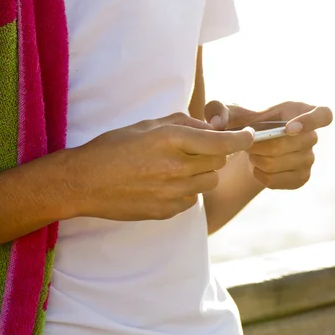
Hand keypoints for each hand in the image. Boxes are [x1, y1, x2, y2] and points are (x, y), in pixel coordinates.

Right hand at [68, 112, 254, 219]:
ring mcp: (173, 192)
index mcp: (171, 140)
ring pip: (209, 181)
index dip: (242, 139)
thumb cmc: (115, 147)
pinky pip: (193, 199)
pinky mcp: (168, 211)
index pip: (222, 142)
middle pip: (219, 161)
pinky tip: (165, 184)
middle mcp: (176, 167)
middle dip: (215, 153)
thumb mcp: (149, 125)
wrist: (85, 182)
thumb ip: (184, 123)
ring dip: (201, 172)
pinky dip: (188, 190)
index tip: (249, 136)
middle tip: (197, 149)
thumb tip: (212, 127)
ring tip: (176, 167)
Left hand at [204, 101, 332, 189]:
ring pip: (278, 163)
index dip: (311, 122)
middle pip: (289, 145)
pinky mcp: (302, 178)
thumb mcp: (229, 112)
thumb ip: (217, 110)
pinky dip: (260, 175)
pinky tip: (257, 167)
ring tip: (253, 153)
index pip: (324, 115)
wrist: (251, 149)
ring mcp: (309, 160)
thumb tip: (217, 124)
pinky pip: (276, 180)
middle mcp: (312, 137)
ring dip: (257, 159)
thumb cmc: (244, 124)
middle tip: (247, 144)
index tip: (289, 129)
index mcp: (302, 111)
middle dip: (261, 145)